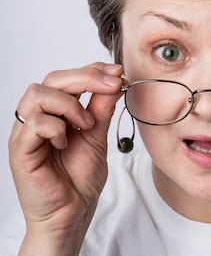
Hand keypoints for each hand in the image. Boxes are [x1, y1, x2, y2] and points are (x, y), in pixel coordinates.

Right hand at [9, 62, 123, 247]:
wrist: (72, 215)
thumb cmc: (79, 179)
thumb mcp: (97, 135)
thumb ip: (102, 108)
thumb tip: (115, 79)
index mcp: (54, 110)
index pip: (67, 77)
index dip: (92, 70)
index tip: (118, 73)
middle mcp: (36, 117)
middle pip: (53, 78)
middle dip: (86, 77)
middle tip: (112, 85)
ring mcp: (25, 133)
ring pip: (37, 94)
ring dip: (69, 104)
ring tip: (86, 124)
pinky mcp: (20, 151)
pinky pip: (33, 123)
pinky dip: (56, 127)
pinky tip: (66, 142)